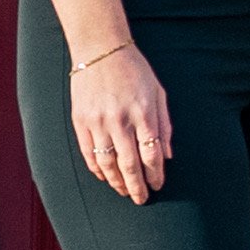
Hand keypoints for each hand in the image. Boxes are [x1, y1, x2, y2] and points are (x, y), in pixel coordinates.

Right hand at [68, 42, 172, 203]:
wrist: (100, 49)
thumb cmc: (134, 70)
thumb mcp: (158, 92)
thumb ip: (165, 125)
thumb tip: (169, 155)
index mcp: (144, 113)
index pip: (152, 155)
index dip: (156, 175)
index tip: (158, 184)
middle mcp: (121, 120)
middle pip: (130, 165)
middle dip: (137, 187)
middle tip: (141, 199)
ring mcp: (99, 122)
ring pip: (108, 164)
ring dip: (117, 182)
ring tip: (124, 191)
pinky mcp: (81, 121)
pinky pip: (88, 153)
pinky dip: (97, 169)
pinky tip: (105, 176)